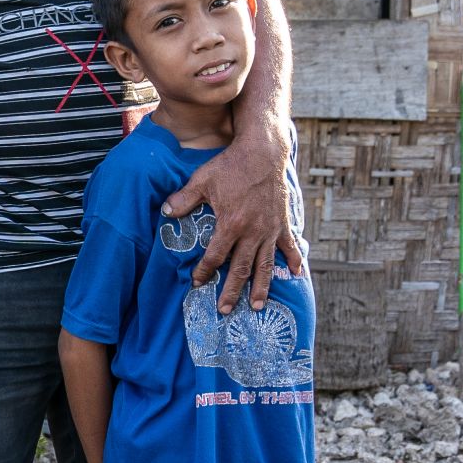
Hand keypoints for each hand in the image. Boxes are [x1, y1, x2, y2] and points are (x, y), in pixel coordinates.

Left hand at [164, 122, 305, 312]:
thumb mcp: (202, 180)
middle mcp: (252, 232)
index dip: (205, 271)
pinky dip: (294, 260)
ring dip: (260, 287)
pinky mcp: (283, 222)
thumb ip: (184, 199)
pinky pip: (289, 246)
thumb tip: (165, 211)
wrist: (264, 151)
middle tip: (224, 310)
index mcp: (231, 224)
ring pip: (265, 265)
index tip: (197, 283)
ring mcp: (270, 229)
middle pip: (240, 269)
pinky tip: (297, 274)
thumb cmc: (231, 165)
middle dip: (231, 291)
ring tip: (256, 306)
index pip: (215, 256)